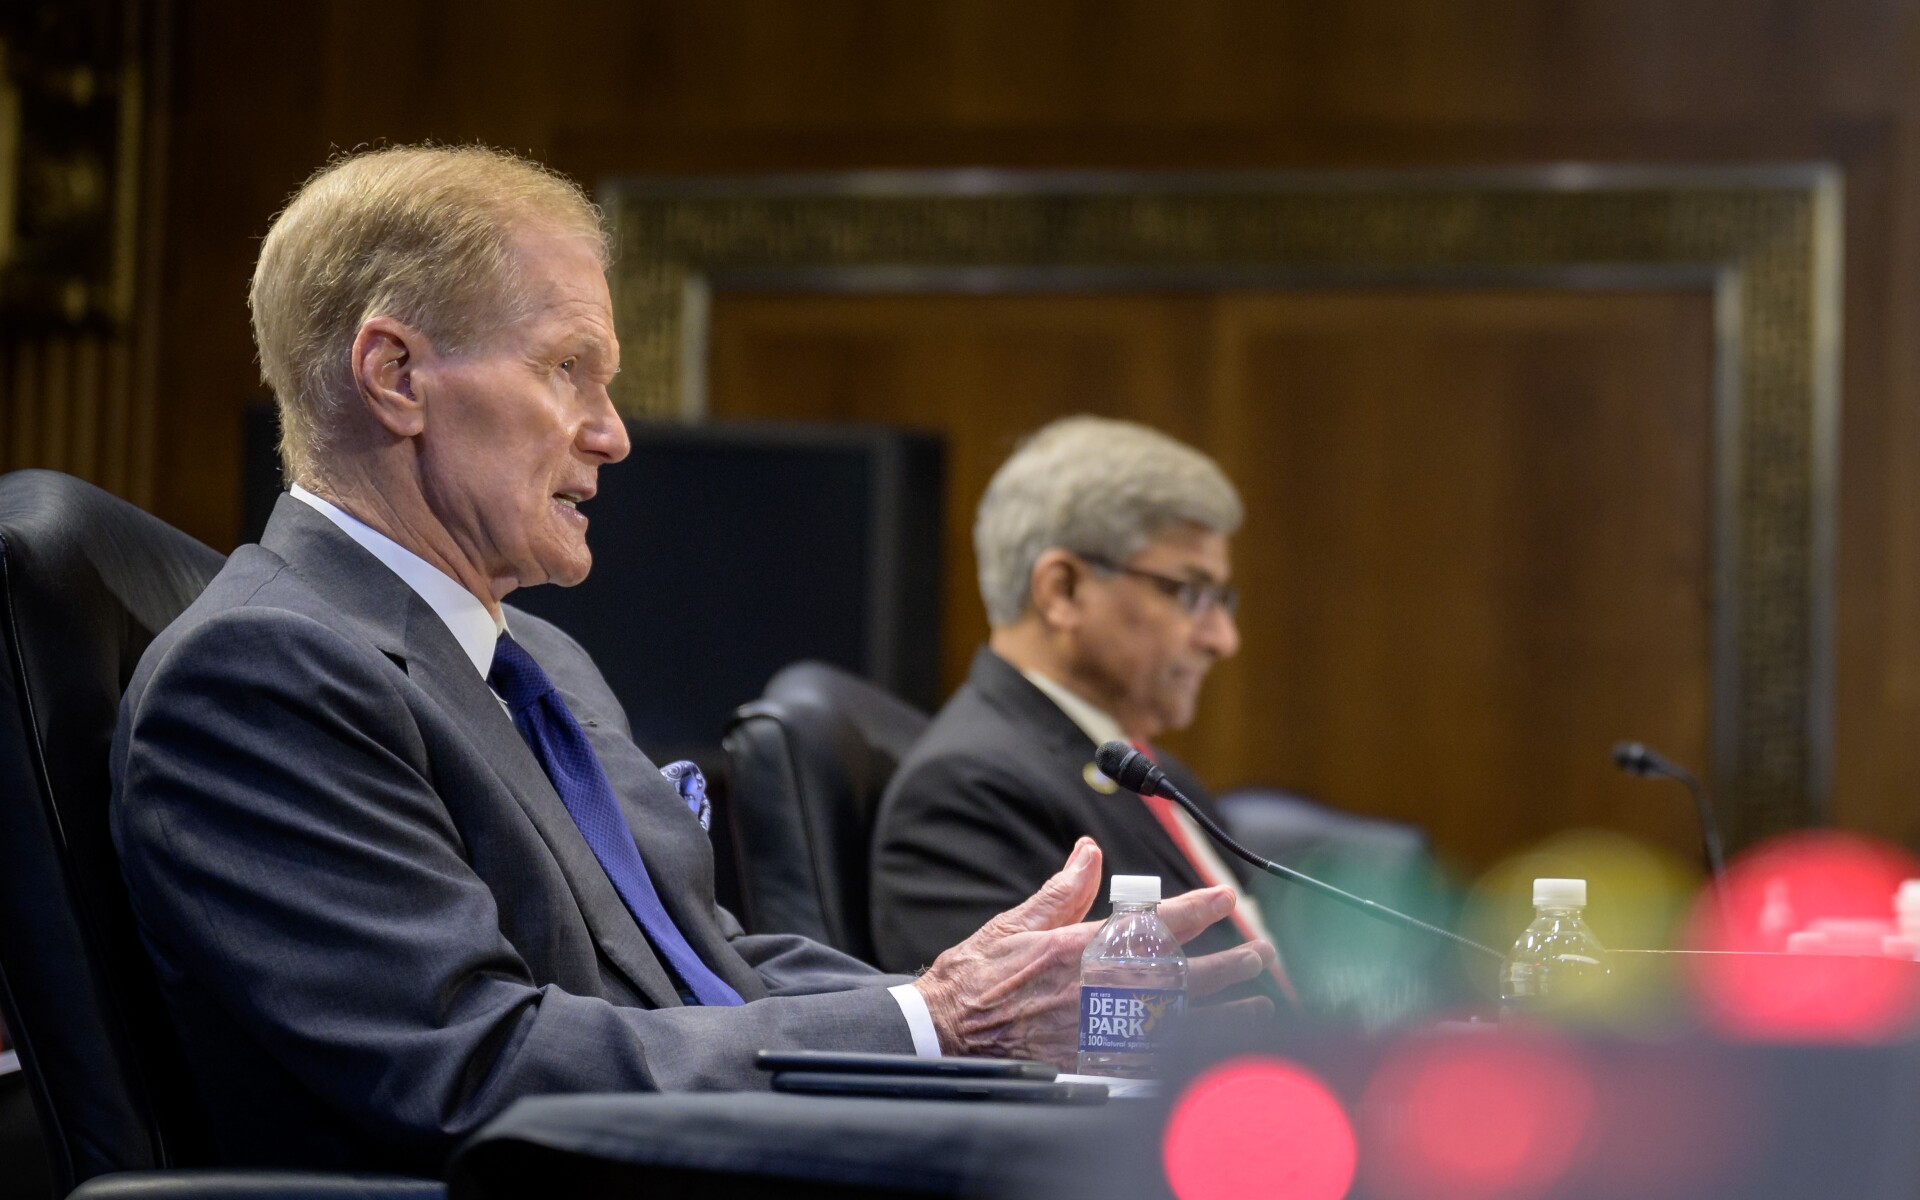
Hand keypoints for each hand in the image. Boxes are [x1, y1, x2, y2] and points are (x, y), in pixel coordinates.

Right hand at [912, 837, 1277, 1066]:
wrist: (945, 1033)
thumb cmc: (975, 978)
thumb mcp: (1016, 923)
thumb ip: (1063, 890)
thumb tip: (1089, 851)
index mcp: (1082, 947)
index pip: (1154, 922)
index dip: (1197, 908)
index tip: (1224, 897)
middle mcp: (1098, 987)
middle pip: (1181, 974)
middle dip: (1227, 963)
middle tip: (1260, 954)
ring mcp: (1099, 1029)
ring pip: (1180, 1018)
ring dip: (1223, 1009)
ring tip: (1258, 1001)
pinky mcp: (1093, 1064)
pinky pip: (1156, 1060)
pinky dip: (1191, 1052)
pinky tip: (1214, 1049)